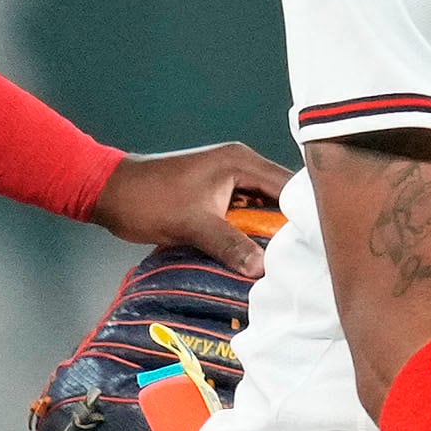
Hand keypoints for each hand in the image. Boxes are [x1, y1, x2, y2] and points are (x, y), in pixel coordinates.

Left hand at [94, 139, 299, 278]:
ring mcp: (227, 181)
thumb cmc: (148, 199)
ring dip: (269, 232)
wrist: (110, 193)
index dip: (306, 212)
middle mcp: (239, 166)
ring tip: (287, 261)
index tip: (320, 241)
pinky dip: (249, 234)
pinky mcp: (215, 196)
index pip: (289, 185)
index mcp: (240, 162)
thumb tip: (262, 268)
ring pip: (262, 209)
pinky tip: (257, 256)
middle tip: (306, 257)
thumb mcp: (194, 224)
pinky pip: (243, 215)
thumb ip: (230, 244)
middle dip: (290, 226)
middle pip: (280, 198)